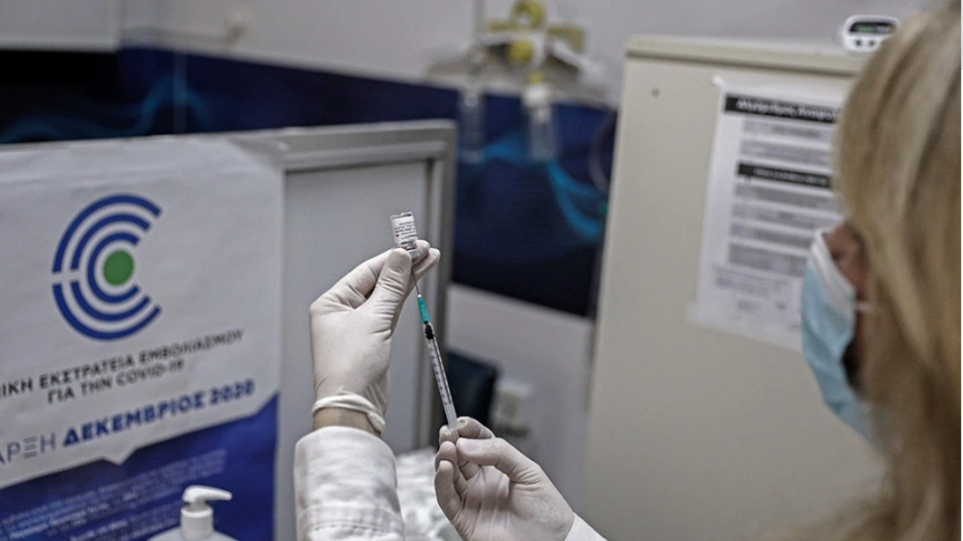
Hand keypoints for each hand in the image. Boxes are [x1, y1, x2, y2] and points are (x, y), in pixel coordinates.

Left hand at [310, 241, 439, 419]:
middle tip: (426, 250)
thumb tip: (400, 257)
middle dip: (403, 266)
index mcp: (331, 303)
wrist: (354, 404)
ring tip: (427, 260)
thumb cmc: (350, 367)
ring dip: (406, 280)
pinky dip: (403, 298)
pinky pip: (389, 312)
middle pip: (377, 281)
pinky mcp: (372, 339)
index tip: (413, 246)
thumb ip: (390, 286)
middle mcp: (341, 313)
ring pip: (386, 296)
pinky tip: (415, 282)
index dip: (392, 258)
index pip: (366, 271)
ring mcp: (357, 326)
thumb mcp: (374, 319)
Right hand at [434, 418, 573, 540]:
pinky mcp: (463, 518)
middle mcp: (481, 481)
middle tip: (448, 434)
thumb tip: (467, 444)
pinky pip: (446, 498)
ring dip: (444, 459)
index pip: (476, 442)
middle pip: (458, 456)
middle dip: (451, 442)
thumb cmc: (546, 510)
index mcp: (498, 467)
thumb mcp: (528, 471)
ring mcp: (472, 499)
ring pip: (448, 475)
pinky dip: (442, 482)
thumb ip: (500, 453)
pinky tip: (445, 468)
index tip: (460, 423)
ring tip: (448, 448)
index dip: (467, 431)